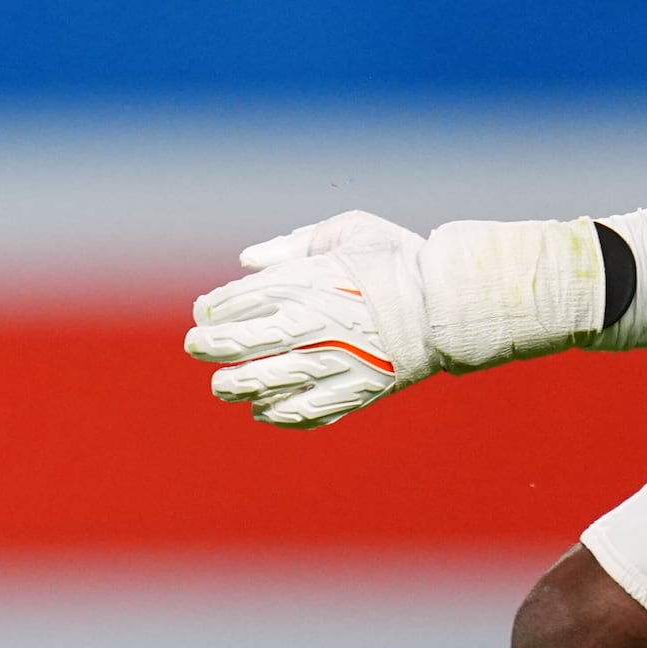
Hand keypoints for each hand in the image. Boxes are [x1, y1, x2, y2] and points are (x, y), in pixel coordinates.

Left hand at [185, 210, 434, 427]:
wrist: (450, 302)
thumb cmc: (398, 258)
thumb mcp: (347, 232)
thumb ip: (293, 245)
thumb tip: (248, 260)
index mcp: (307, 283)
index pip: (240, 300)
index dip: (213, 309)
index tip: (203, 313)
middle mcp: (312, 326)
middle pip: (243, 343)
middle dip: (211, 347)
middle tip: (196, 347)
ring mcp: (334, 364)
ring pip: (269, 383)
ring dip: (238, 386)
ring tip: (222, 387)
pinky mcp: (356, 392)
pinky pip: (309, 412)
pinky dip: (281, 416)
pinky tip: (264, 413)